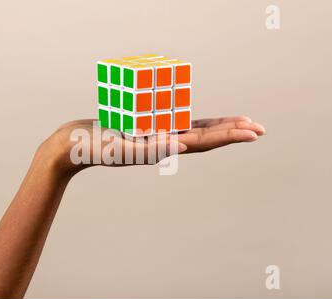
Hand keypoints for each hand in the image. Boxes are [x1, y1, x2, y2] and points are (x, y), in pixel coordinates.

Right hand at [39, 115, 264, 175]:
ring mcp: (154, 136)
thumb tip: (180, 144)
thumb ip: (146, 147)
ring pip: (193, 130)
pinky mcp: (145, 129)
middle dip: (232, 132)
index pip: (203, 142)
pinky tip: (198, 117)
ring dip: (218, 127)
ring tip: (239, 123)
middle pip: (205, 137)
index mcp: (160, 147)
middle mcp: (162, 143)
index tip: (254, 132)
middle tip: (259, 128)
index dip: (229, 136)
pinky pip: (175, 121)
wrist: (71, 147)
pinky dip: (192, 119)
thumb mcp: (117, 145)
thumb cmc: (89, 148)